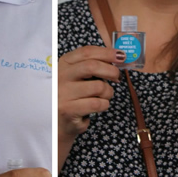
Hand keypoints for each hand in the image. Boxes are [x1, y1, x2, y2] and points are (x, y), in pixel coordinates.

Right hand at [58, 46, 122, 169]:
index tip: (121, 56)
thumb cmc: (71, 98)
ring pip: (99, 87)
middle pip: (92, 66)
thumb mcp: (74, 77)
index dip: (106, 52)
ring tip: (103, 96)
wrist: (56, 124)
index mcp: (61, 64)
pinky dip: (104, 105)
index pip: (85, 52)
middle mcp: (59, 77)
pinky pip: (98, 103)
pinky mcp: (68, 110)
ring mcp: (62, 93)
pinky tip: (97, 107)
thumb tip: (117, 58)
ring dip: (108, 92)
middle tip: (117, 77)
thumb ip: (90, 66)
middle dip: (111, 71)